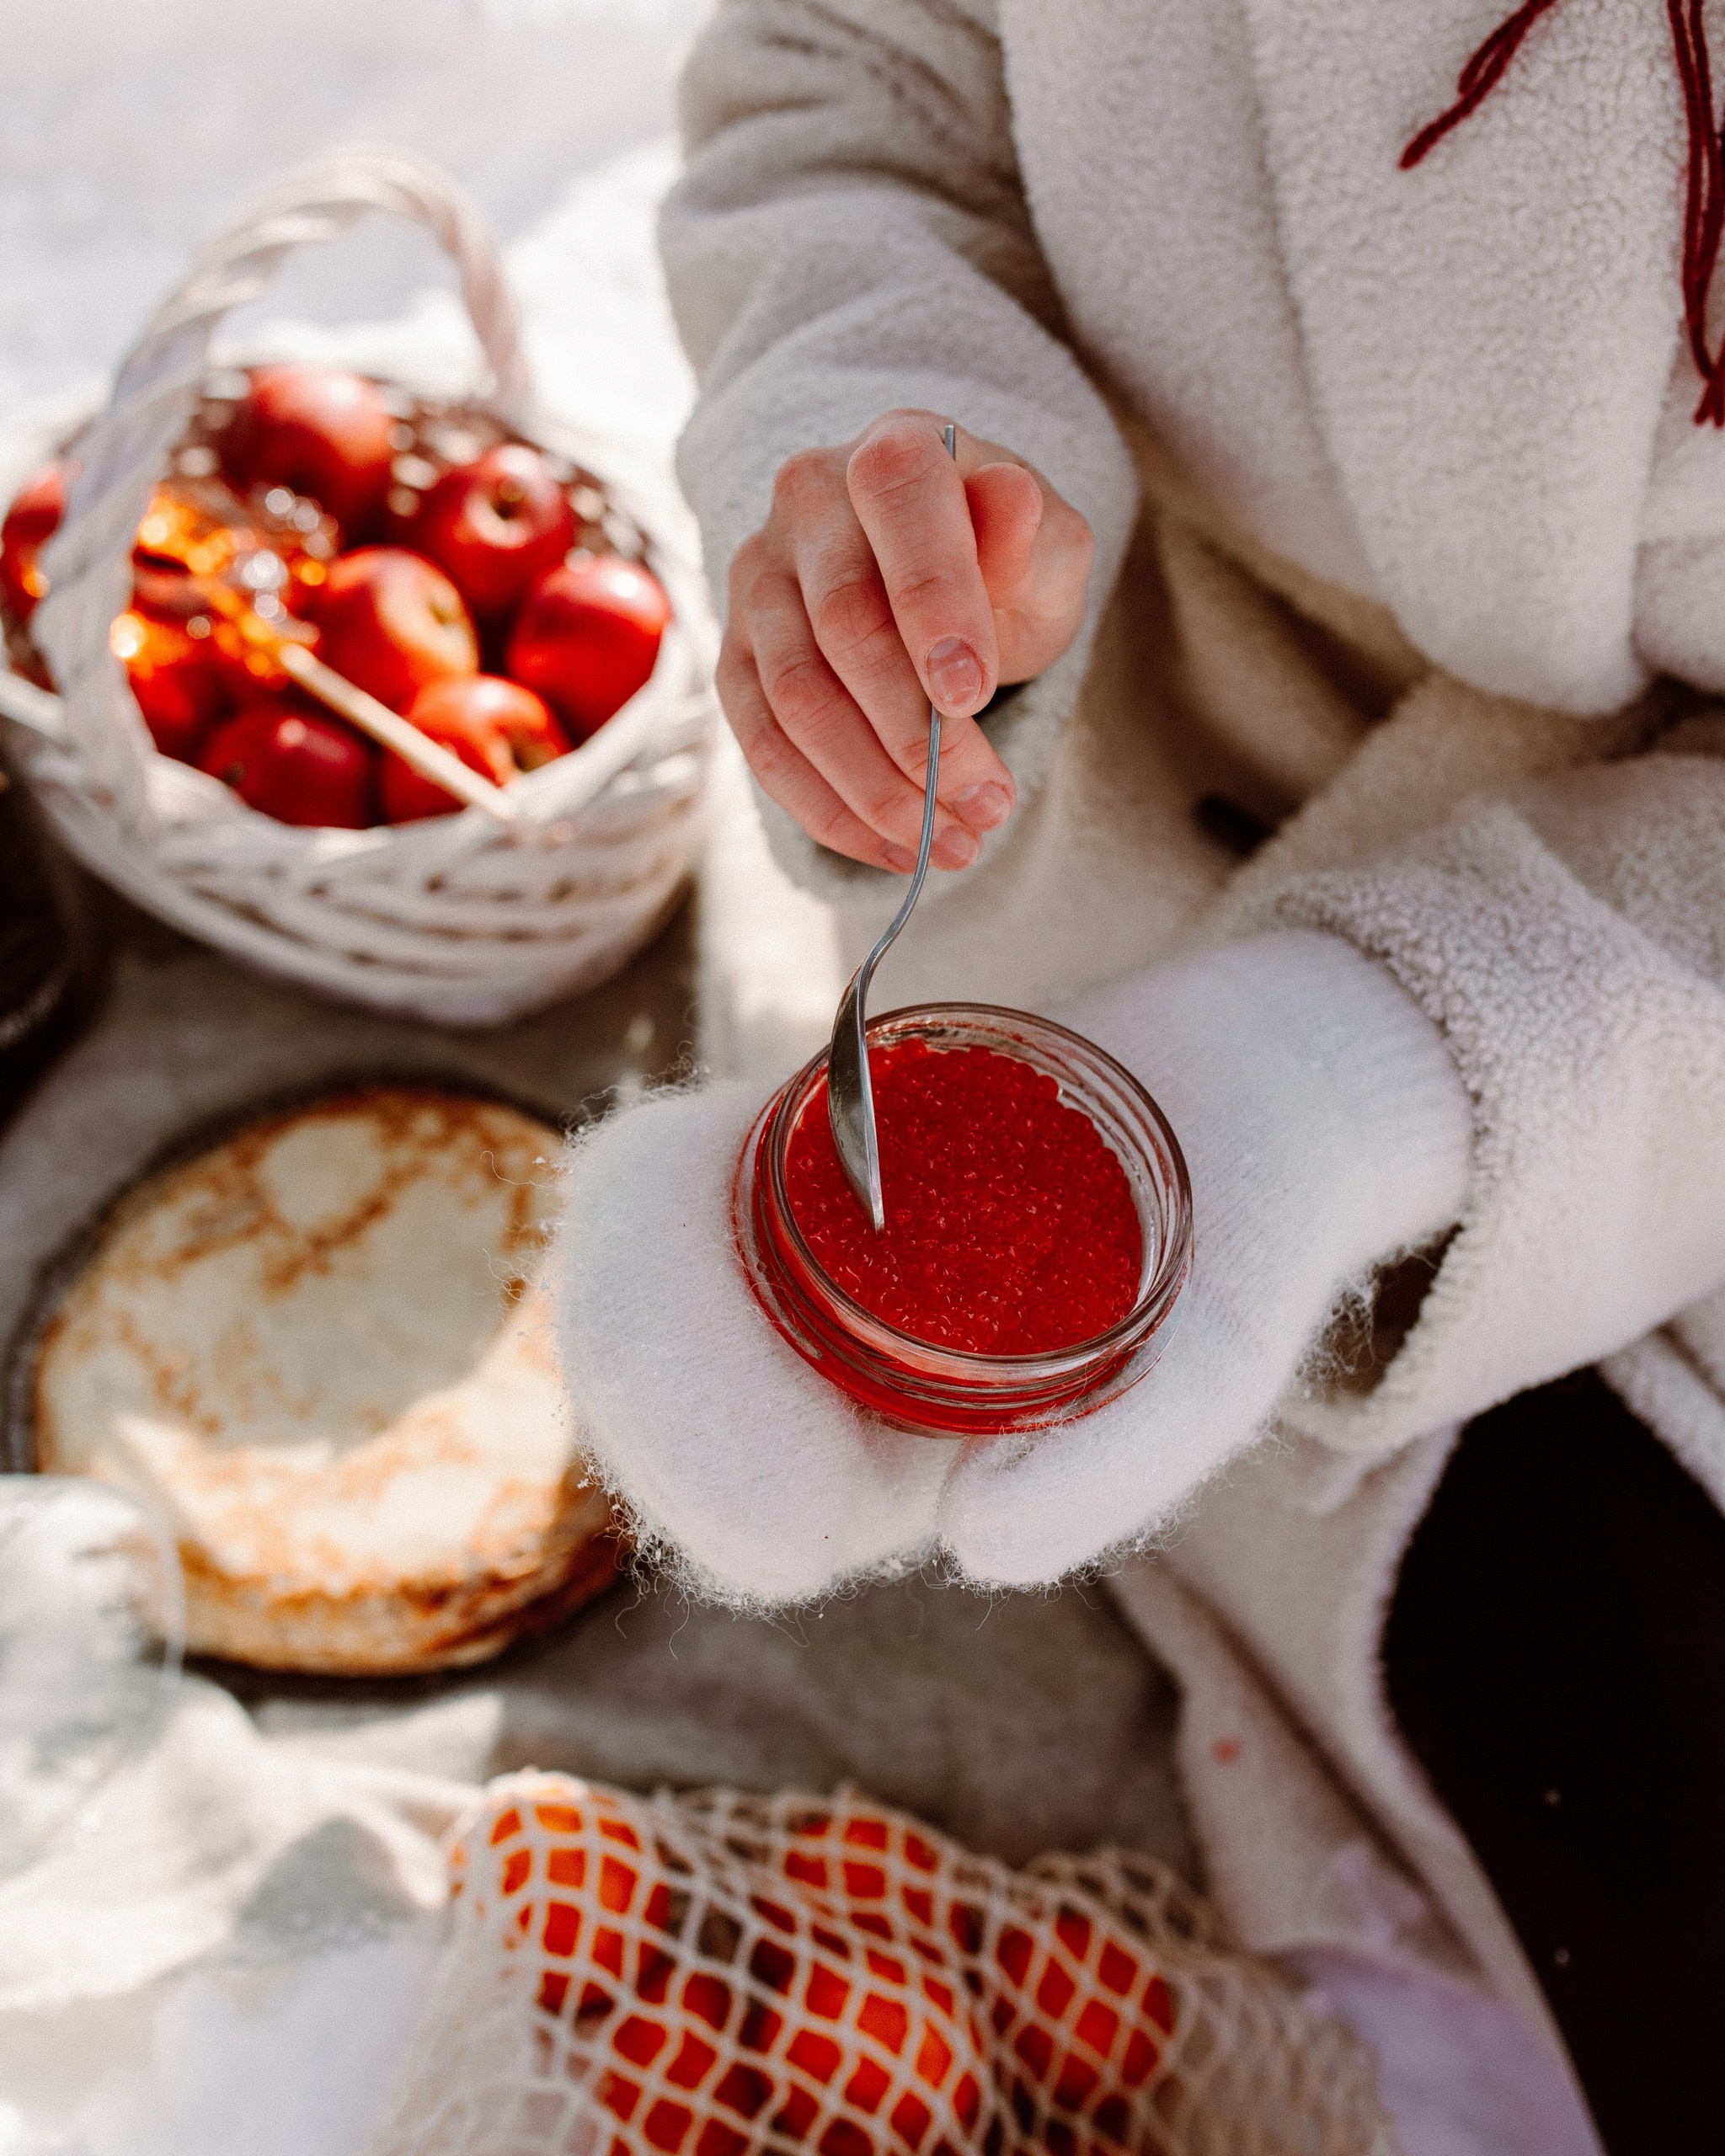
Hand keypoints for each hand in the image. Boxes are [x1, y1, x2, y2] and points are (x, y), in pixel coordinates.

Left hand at [557, 936, 1470, 1604]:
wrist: (1251, 1093)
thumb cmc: (1242, 1247)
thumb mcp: (1212, 1357)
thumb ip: (1115, 1465)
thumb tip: (972, 1551)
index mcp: (922, 1465)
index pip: (759, 1514)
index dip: (709, 1478)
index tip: (709, 1427)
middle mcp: (850, 1380)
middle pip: (677, 1403)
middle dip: (640, 1354)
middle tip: (653, 1267)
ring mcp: (821, 1268)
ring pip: (662, 1295)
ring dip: (635, 1256)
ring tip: (662, 1185)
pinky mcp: (816, 1160)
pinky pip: (694, 1185)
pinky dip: (668, 1174)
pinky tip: (697, 1136)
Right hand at [719, 410, 1094, 872]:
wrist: (941, 585)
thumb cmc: (1003, 565)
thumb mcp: (1047, 548)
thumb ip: (1034, 533)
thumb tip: (1009, 498)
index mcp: (892, 451)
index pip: (898, 509)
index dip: (933, 603)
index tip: (974, 697)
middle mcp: (806, 502)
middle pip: (844, 626)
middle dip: (919, 733)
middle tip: (989, 802)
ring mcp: (758, 581)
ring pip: (799, 700)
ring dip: (880, 789)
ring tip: (957, 840)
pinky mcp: (737, 658)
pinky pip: (765, 747)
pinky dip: (833, 813)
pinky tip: (897, 850)